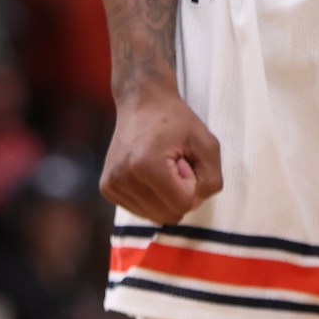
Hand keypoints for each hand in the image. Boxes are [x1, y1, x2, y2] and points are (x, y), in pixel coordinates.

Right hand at [100, 85, 222, 225]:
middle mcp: (122, 179)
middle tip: (174, 164)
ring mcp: (111, 185)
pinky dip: (151, 197)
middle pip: (168, 215)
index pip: (183, 204)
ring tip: (161, 167)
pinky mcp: (107, 189)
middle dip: (179, 194)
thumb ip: (211, 179)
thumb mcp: (207, 143)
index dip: (191, 184)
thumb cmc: (175, 120)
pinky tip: (149, 173)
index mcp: (145, 166)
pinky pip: (140, 210)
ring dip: (165, 196)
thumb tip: (193, 204)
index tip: (184, 160)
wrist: (141, 102)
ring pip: (154, 216)